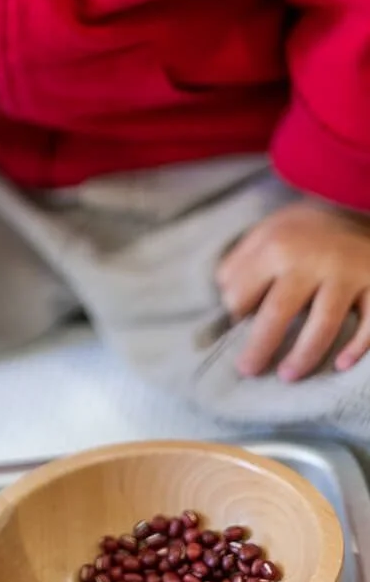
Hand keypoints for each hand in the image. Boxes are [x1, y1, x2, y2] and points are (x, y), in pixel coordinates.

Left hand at [216, 201, 369, 381]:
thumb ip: (243, 260)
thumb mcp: (268, 230)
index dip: (235, 312)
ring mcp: (346, 274)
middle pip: (278, 313)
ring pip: (323, 324)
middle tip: (248, 370)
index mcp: (277, 246)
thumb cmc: (306, 228)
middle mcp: (311, 260)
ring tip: (287, 375)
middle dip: (260, 347)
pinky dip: (357, 347)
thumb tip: (224, 298)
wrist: (359, 206)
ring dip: (304, 356)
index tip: (236, 325)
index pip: (244, 292)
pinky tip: (340, 364)